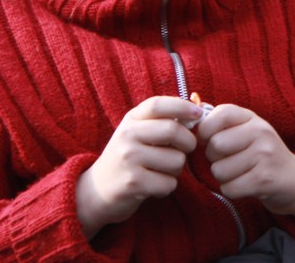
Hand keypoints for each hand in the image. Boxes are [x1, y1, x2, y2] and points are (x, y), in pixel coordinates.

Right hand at [75, 96, 201, 239]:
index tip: (198, 113)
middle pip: (173, 131)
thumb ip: (162, 121)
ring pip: (176, 160)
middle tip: (186, 150)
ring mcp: (129, 159)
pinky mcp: (133, 183)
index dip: (182, 106)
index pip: (158, 105)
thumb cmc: (127, 158)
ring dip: (177, 169)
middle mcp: (127, 136)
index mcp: (130, 120)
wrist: (96, 191)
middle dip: (188, 142)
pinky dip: (167, 186)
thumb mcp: (137, 133)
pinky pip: (169, 183)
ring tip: (162, 170)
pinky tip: (154, 185)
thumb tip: (196, 112)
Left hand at [198, 104, 294, 245]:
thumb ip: (222, 124)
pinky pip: (229, 188)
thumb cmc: (262, 155)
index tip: (210, 140)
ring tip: (241, 174)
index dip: (206, 130)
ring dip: (224, 178)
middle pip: (214, 146)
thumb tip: (189, 119)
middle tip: (230, 161)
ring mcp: (264, 155)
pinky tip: (246, 186)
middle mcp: (260, 132)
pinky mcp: (264, 179)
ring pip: (219, 170)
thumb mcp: (247, 132)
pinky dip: (232, 191)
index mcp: (252, 117)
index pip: (218, 114)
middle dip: (214, 159)